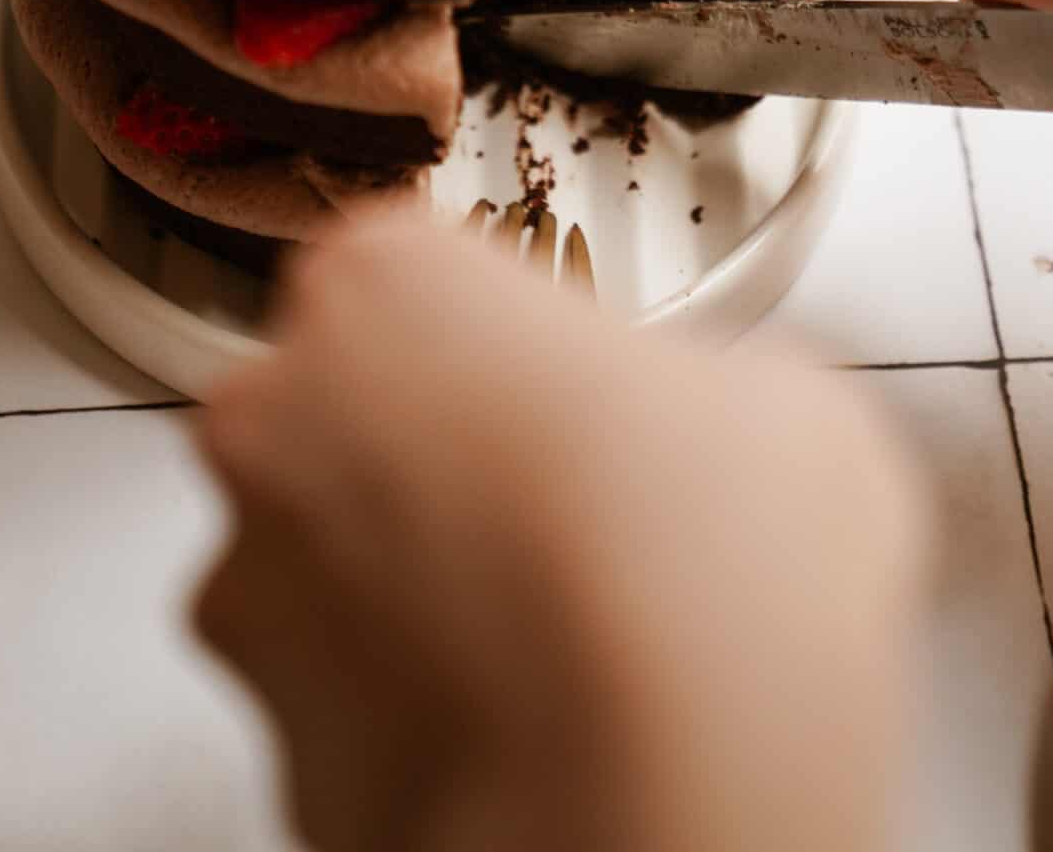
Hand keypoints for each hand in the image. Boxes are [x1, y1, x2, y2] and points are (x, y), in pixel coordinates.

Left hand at [191, 212, 928, 851]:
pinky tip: (538, 708)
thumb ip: (722, 379)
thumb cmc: (701, 601)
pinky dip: (417, 689)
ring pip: (336, 541)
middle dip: (452, 436)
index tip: (571, 367)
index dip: (510, 320)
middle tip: (587, 496)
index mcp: (385, 284)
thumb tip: (735, 423)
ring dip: (426, 567)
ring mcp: (254, 582)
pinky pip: (343, 679)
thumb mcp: (798, 411)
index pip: (420, 257)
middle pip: (357, 391)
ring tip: (578, 622)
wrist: (653, 825)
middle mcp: (282, 417)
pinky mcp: (266, 738)